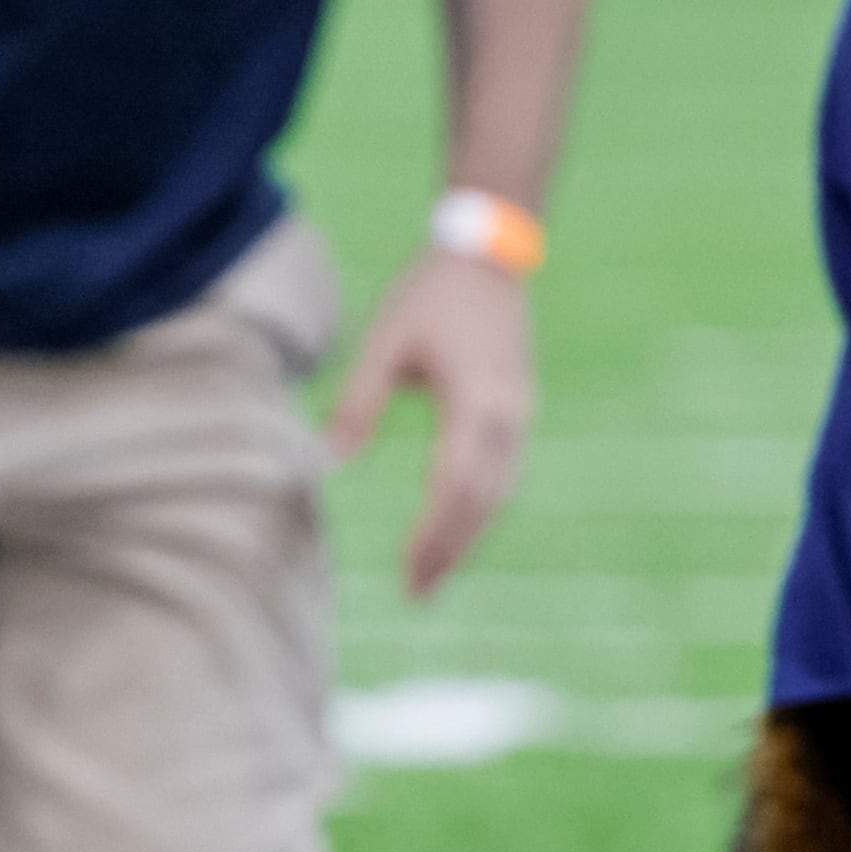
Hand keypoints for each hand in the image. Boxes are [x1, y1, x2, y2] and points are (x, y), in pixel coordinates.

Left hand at [324, 250, 534, 599]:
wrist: (488, 257)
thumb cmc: (431, 296)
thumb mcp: (384, 342)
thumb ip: (358, 401)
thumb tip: (329, 462)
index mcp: (477, 399)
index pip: (457, 483)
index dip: (435, 532)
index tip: (409, 569)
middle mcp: (510, 415)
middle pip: (485, 500)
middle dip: (452, 550)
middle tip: (418, 593)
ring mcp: (521, 415)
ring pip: (501, 493)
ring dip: (469, 537)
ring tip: (433, 576)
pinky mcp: (520, 413)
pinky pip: (505, 475)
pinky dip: (481, 510)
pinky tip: (455, 533)